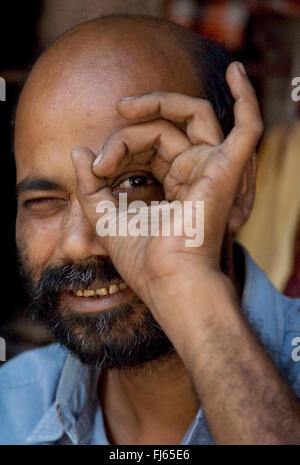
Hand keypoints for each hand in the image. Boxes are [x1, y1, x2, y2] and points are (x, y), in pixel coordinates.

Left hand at [71, 61, 262, 332]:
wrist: (165, 279)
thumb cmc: (140, 256)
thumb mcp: (102, 215)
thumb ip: (89, 183)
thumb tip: (79, 151)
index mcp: (172, 183)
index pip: (148, 144)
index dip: (118, 147)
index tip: (94, 169)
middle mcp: (194, 172)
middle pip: (163, 128)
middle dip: (128, 130)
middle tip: (102, 154)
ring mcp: (212, 168)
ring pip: (187, 118)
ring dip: (155, 106)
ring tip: (123, 110)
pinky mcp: (227, 169)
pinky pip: (247, 128)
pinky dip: (247, 100)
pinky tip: (237, 71)